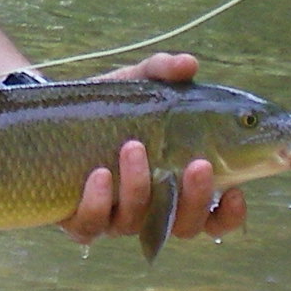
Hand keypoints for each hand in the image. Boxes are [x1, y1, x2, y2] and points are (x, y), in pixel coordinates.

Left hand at [59, 52, 247, 245]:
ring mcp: (116, 218)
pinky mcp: (80, 220)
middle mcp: (152, 209)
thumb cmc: (111, 106)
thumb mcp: (139, 82)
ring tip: (133, 146)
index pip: (213, 216)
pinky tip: (99, 174)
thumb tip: (189, 63)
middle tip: (199, 163)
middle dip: (195, 199)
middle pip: (185, 227)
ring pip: (137, 223)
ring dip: (140, 187)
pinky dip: (98, 202)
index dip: (228, 214)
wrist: (54, 116)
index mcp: (177, 186)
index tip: (235, 192)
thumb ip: (164, 71)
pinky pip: (92, 226)